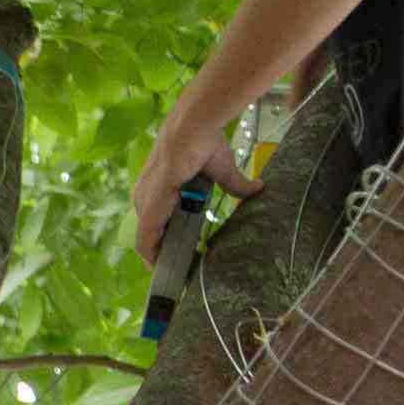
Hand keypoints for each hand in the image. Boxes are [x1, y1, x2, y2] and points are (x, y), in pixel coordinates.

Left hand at [131, 124, 259, 264]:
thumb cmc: (205, 142)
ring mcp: (145, 201)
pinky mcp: (149, 206)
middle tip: (181, 274)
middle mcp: (145, 196)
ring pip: (147, 241)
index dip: (166, 241)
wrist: (195, 127)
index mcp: (158, 188)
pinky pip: (147, 240)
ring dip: (160, 260)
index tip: (181, 258)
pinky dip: (154, 257)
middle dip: (164, 255)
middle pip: (151, 236)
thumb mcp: (222, 169)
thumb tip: (258, 189)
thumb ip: (235, 184)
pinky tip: (163, 271)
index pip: (156, 222)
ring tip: (175, 277)